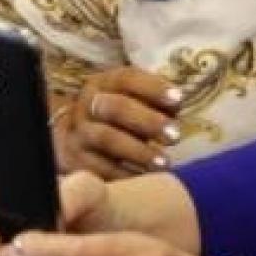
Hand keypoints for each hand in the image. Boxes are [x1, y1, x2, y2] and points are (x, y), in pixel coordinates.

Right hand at [58, 68, 184, 178]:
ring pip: (107, 139)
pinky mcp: (77, 161)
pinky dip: (127, 174)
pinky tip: (146, 177)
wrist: (78, 139)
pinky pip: (101, 168)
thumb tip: (176, 104)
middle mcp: (88, 105)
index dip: (153, 88)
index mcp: (104, 83)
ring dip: (140, 152)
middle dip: (148, 121)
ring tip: (164, 163)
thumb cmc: (119, 115)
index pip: (128, 78)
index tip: (178, 100)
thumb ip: (155, 99)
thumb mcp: (134, 99)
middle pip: (116, 108)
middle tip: (175, 136)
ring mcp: (80, 133)